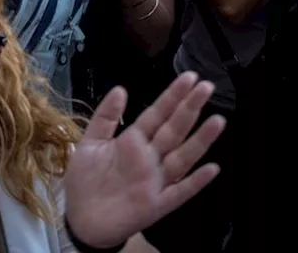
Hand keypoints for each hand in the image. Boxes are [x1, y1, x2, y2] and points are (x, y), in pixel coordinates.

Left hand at [64, 72, 224, 248]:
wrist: (80, 220)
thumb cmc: (85, 182)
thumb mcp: (90, 143)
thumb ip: (105, 117)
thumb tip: (120, 88)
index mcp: (134, 141)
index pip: (157, 113)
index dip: (173, 96)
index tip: (190, 77)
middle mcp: (150, 157)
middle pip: (174, 129)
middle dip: (190, 108)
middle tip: (207, 88)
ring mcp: (156, 180)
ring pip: (182, 157)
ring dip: (200, 140)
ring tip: (217, 121)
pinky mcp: (157, 204)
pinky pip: (180, 192)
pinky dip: (196, 182)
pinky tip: (212, 168)